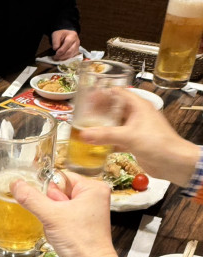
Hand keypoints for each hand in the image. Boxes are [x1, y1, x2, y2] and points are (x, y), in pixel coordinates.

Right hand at [10, 172, 117, 256]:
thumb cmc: (80, 241)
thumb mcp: (51, 216)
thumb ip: (31, 198)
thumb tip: (15, 184)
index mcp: (93, 188)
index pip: (60, 178)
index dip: (49, 191)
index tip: (48, 206)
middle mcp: (93, 197)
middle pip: (57, 192)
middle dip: (50, 207)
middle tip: (56, 220)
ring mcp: (88, 211)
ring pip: (57, 206)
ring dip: (51, 218)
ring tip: (59, 230)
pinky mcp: (82, 224)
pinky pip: (61, 217)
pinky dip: (55, 226)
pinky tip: (60, 235)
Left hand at [51, 29, 79, 59]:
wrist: (66, 35)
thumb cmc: (61, 34)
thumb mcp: (56, 35)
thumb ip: (55, 41)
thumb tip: (55, 49)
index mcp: (72, 36)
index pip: (67, 44)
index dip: (61, 51)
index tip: (55, 54)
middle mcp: (76, 42)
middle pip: (70, 51)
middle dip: (62, 56)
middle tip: (55, 58)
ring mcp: (77, 47)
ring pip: (71, 55)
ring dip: (63, 58)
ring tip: (57, 58)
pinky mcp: (76, 52)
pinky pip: (71, 57)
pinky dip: (65, 59)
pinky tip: (61, 58)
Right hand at [78, 88, 198, 186]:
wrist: (173, 163)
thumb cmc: (158, 143)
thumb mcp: (129, 136)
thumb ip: (106, 135)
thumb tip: (84, 135)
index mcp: (138, 106)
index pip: (118, 93)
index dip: (103, 94)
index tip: (89, 98)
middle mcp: (136, 115)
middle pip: (114, 109)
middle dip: (99, 112)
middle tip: (84, 115)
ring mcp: (135, 129)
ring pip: (115, 125)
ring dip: (102, 127)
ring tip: (87, 129)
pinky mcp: (134, 142)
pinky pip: (117, 139)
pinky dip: (107, 141)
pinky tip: (97, 145)